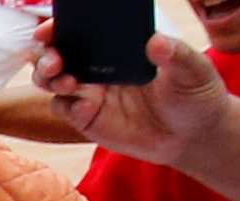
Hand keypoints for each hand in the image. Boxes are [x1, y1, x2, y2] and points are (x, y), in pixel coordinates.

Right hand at [38, 31, 226, 162]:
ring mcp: (91, 91)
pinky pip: (63, 108)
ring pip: (52, 79)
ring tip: (65, 82)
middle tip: (54, 62)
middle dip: (45, 54)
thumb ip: (177, 55)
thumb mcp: (194, 71)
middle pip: (56, 52)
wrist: (191, 135)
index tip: (49, 29)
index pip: (84, 29)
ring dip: (48, 78)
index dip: (60, 26)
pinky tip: (86, 108)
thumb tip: (156, 41)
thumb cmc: (195, 94)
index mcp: (121, 44)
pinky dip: (67, 106)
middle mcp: (100, 64)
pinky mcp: (87, 118)